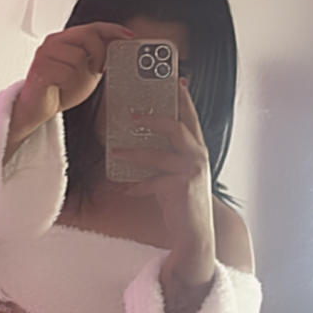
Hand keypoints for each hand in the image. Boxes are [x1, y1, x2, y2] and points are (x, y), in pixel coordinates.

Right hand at [11, 22, 133, 139]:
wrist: (39, 108)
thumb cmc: (61, 89)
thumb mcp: (88, 71)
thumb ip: (100, 58)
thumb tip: (118, 48)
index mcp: (66, 39)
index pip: (93, 27)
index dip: (112, 30)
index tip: (128, 36)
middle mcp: (54, 42)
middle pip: (87, 35)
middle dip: (100, 54)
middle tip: (97, 70)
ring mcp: (45, 54)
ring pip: (78, 56)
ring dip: (80, 74)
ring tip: (71, 83)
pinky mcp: (40, 69)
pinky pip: (66, 72)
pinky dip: (69, 84)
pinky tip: (62, 87)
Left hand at [111, 79, 215, 290]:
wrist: (196, 233)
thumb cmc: (181, 200)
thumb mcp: (174, 172)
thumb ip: (162, 155)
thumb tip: (132, 140)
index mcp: (196, 148)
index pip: (189, 116)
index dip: (183, 96)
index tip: (174, 78)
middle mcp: (198, 156)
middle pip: (178, 126)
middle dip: (154, 117)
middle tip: (131, 114)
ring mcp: (192, 171)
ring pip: (159, 154)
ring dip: (134, 152)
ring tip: (114, 151)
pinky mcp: (183, 188)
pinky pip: (154, 183)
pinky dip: (136, 185)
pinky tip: (123, 189)